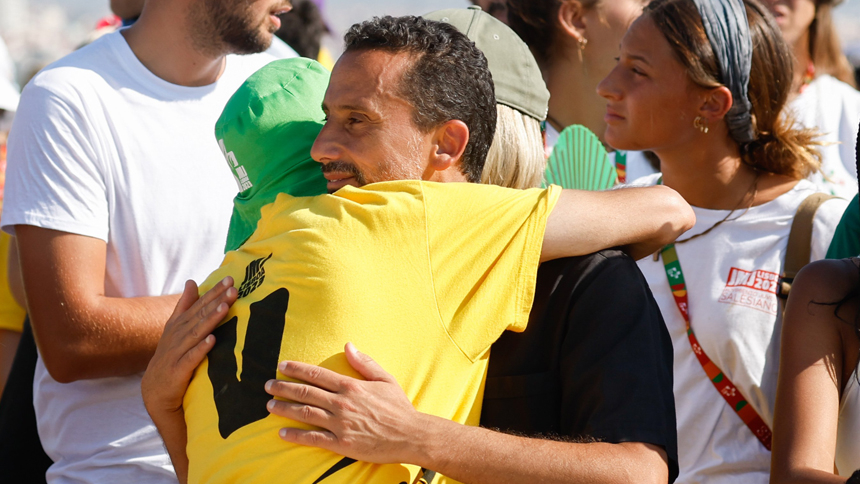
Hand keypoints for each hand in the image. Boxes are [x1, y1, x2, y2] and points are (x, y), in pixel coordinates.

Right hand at [141, 277, 236, 418]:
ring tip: (225, 308)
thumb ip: (185, 305)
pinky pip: (191, 358)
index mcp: (178, 325)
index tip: (230, 279)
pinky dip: (201, 349)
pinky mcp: (178, 371)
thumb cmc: (171, 356)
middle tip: (233, 288)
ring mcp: (176, 353)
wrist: (155, 391)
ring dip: (210, 320)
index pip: (199, 305)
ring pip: (196, 333)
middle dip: (216, 301)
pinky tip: (212, 340)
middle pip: (199, 315)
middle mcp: (177, 336)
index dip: (214, 292)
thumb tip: (191, 281)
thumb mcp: (175, 329)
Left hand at [265, 343, 427, 464]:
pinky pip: (314, 439)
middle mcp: (342, 403)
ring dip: (284, 408)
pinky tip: (282, 432)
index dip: (297, 369)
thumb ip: (364, 362)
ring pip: (305, 413)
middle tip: (267, 385)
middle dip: (283, 387)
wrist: (411, 435)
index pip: (317, 375)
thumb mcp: (385, 379)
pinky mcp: (342, 444)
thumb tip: (348, 345)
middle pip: (306, 392)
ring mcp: (340, 424)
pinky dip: (296, 435)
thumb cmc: (399, 407)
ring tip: (269, 405)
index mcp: (351, 386)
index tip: (282, 365)